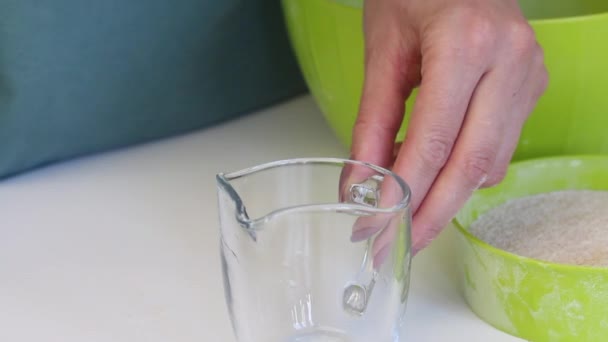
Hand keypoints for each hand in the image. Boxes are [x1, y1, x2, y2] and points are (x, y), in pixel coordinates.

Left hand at [347, 0, 547, 254]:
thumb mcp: (383, 52)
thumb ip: (372, 123)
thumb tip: (359, 184)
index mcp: (465, 44)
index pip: (434, 141)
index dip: (403, 194)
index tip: (376, 226)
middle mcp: (508, 62)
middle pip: (470, 164)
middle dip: (430, 215)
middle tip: (395, 245)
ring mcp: (527, 76)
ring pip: (488, 164)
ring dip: (446, 197)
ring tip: (406, 212)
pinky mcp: (531, 88)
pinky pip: (499, 149)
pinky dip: (464, 172)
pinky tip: (435, 174)